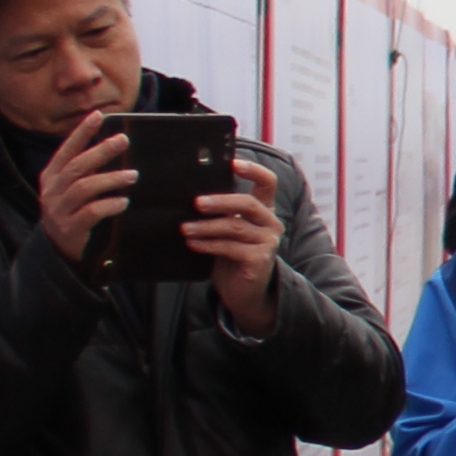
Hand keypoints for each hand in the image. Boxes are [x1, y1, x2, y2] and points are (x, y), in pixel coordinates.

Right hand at [33, 109, 137, 270]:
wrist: (56, 248)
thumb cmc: (71, 211)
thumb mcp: (71, 189)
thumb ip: (85, 171)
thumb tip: (113, 146)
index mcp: (52, 176)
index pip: (67, 149)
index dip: (82, 132)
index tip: (98, 116)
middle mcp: (52, 190)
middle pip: (77, 166)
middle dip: (101, 151)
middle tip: (123, 140)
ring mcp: (59, 209)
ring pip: (84, 187)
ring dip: (110, 179)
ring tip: (133, 175)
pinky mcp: (70, 228)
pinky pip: (90, 212)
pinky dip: (109, 204)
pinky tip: (123, 201)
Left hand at [191, 153, 285, 332]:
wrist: (244, 293)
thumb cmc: (232, 257)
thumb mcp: (228, 230)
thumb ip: (220, 214)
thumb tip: (191, 196)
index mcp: (264, 210)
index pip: (267, 182)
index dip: (253, 170)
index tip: (233, 162)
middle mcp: (270, 223)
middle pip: (247, 203)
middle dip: (220, 201)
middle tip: (196, 203)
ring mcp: (268, 241)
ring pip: (235, 227)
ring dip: (206, 227)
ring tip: (185, 228)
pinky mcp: (259, 259)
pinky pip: (230, 247)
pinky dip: (208, 245)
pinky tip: (192, 244)